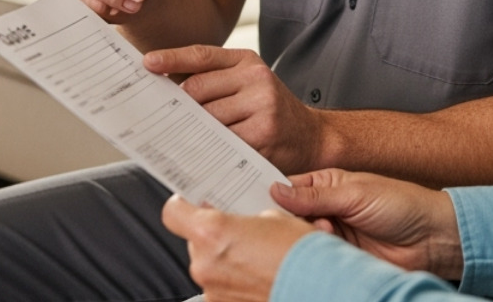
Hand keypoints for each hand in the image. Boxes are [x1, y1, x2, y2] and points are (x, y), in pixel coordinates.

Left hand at [145, 45, 326, 172]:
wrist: (312, 137)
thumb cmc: (270, 110)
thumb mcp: (248, 83)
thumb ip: (214, 81)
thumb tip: (167, 89)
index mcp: (247, 61)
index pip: (201, 55)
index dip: (171, 59)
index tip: (147, 63)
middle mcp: (256, 77)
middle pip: (197, 88)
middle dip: (180, 105)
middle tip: (164, 117)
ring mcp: (261, 105)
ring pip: (207, 117)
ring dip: (194, 130)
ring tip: (188, 138)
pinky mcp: (263, 133)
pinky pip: (222, 141)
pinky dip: (210, 148)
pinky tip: (207, 151)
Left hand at [161, 195, 316, 301]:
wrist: (320, 288)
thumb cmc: (299, 252)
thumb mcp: (274, 217)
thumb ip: (244, 217)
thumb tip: (238, 220)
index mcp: (212, 232)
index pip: (173, 213)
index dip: (181, 206)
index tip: (189, 203)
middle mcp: (204, 263)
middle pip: (194, 241)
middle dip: (212, 236)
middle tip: (239, 232)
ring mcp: (212, 290)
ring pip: (207, 265)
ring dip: (224, 260)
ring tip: (255, 257)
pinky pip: (220, 286)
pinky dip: (233, 281)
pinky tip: (257, 275)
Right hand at [271, 169, 462, 279]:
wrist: (431, 239)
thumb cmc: (402, 204)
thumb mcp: (355, 193)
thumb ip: (314, 195)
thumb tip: (275, 190)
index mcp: (325, 183)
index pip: (286, 186)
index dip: (268, 193)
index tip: (255, 200)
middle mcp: (323, 208)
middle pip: (287, 216)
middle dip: (289, 219)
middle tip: (304, 219)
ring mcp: (329, 234)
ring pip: (298, 238)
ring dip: (307, 237)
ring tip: (328, 232)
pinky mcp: (336, 257)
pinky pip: (313, 257)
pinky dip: (316, 254)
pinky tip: (330, 248)